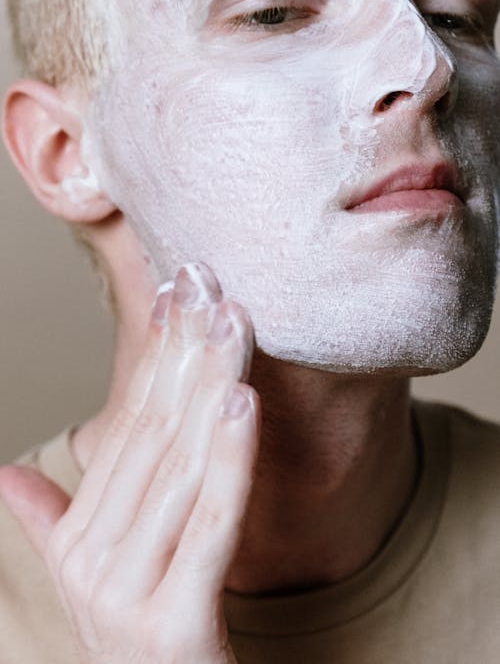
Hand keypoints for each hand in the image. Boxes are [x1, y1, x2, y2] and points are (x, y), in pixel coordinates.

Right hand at [0, 263, 259, 662]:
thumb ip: (49, 523)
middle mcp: (92, 563)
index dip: (154, 356)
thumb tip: (6, 474)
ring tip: (229, 322)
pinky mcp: (173, 629)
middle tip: (205, 280)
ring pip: (179, 467)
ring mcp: (126, 596)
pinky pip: (209, 527)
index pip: (126, 428)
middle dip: (184, 351)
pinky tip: (243, 403)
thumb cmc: (143, 640)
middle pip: (152, 434)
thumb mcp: (95, 577)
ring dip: (208, 386)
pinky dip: (229, 461)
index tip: (177, 294)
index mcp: (79, 540)